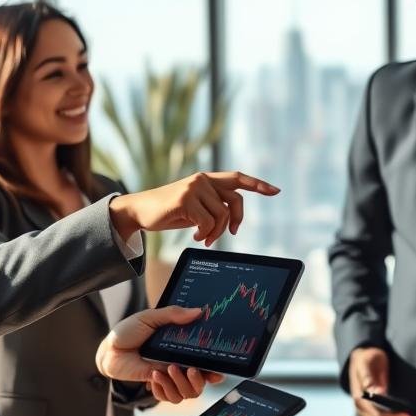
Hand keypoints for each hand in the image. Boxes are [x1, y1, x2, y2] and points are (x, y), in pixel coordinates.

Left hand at [95, 306, 224, 402]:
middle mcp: (179, 363)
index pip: (205, 361)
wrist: (109, 349)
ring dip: (178, 384)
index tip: (218, 373)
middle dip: (198, 381)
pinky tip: (153, 377)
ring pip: (186, 394)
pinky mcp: (156, 384)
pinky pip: (167, 397)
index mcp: (181, 346)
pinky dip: (162, 389)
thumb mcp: (149, 318)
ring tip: (165, 370)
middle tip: (190, 370)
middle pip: (199, 384)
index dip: (214, 370)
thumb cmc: (128, 331)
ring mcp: (168, 375)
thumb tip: (197, 311)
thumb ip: (173, 315)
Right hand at [110, 171, 279, 247]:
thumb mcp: (195, 207)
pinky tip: (196, 237)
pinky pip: (208, 222)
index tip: (275, 191)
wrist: (140, 211)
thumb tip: (232, 218)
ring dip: (216, 232)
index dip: (257, 184)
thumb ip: (212, 205)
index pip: (237, 178)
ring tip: (204, 238)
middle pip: (236, 201)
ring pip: (222, 215)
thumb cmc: (169, 212)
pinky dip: (205, 234)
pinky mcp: (185, 199)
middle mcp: (202, 179)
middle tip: (231, 234)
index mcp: (207, 179)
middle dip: (236, 221)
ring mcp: (194, 187)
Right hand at [347, 346, 415, 415]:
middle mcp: (361, 408)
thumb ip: (369, 377)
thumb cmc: (366, 358)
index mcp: (359, 398)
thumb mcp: (366, 362)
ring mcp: (366, 412)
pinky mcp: (373, 412)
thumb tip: (377, 393)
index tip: (408, 415)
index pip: (377, 415)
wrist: (362, 358)